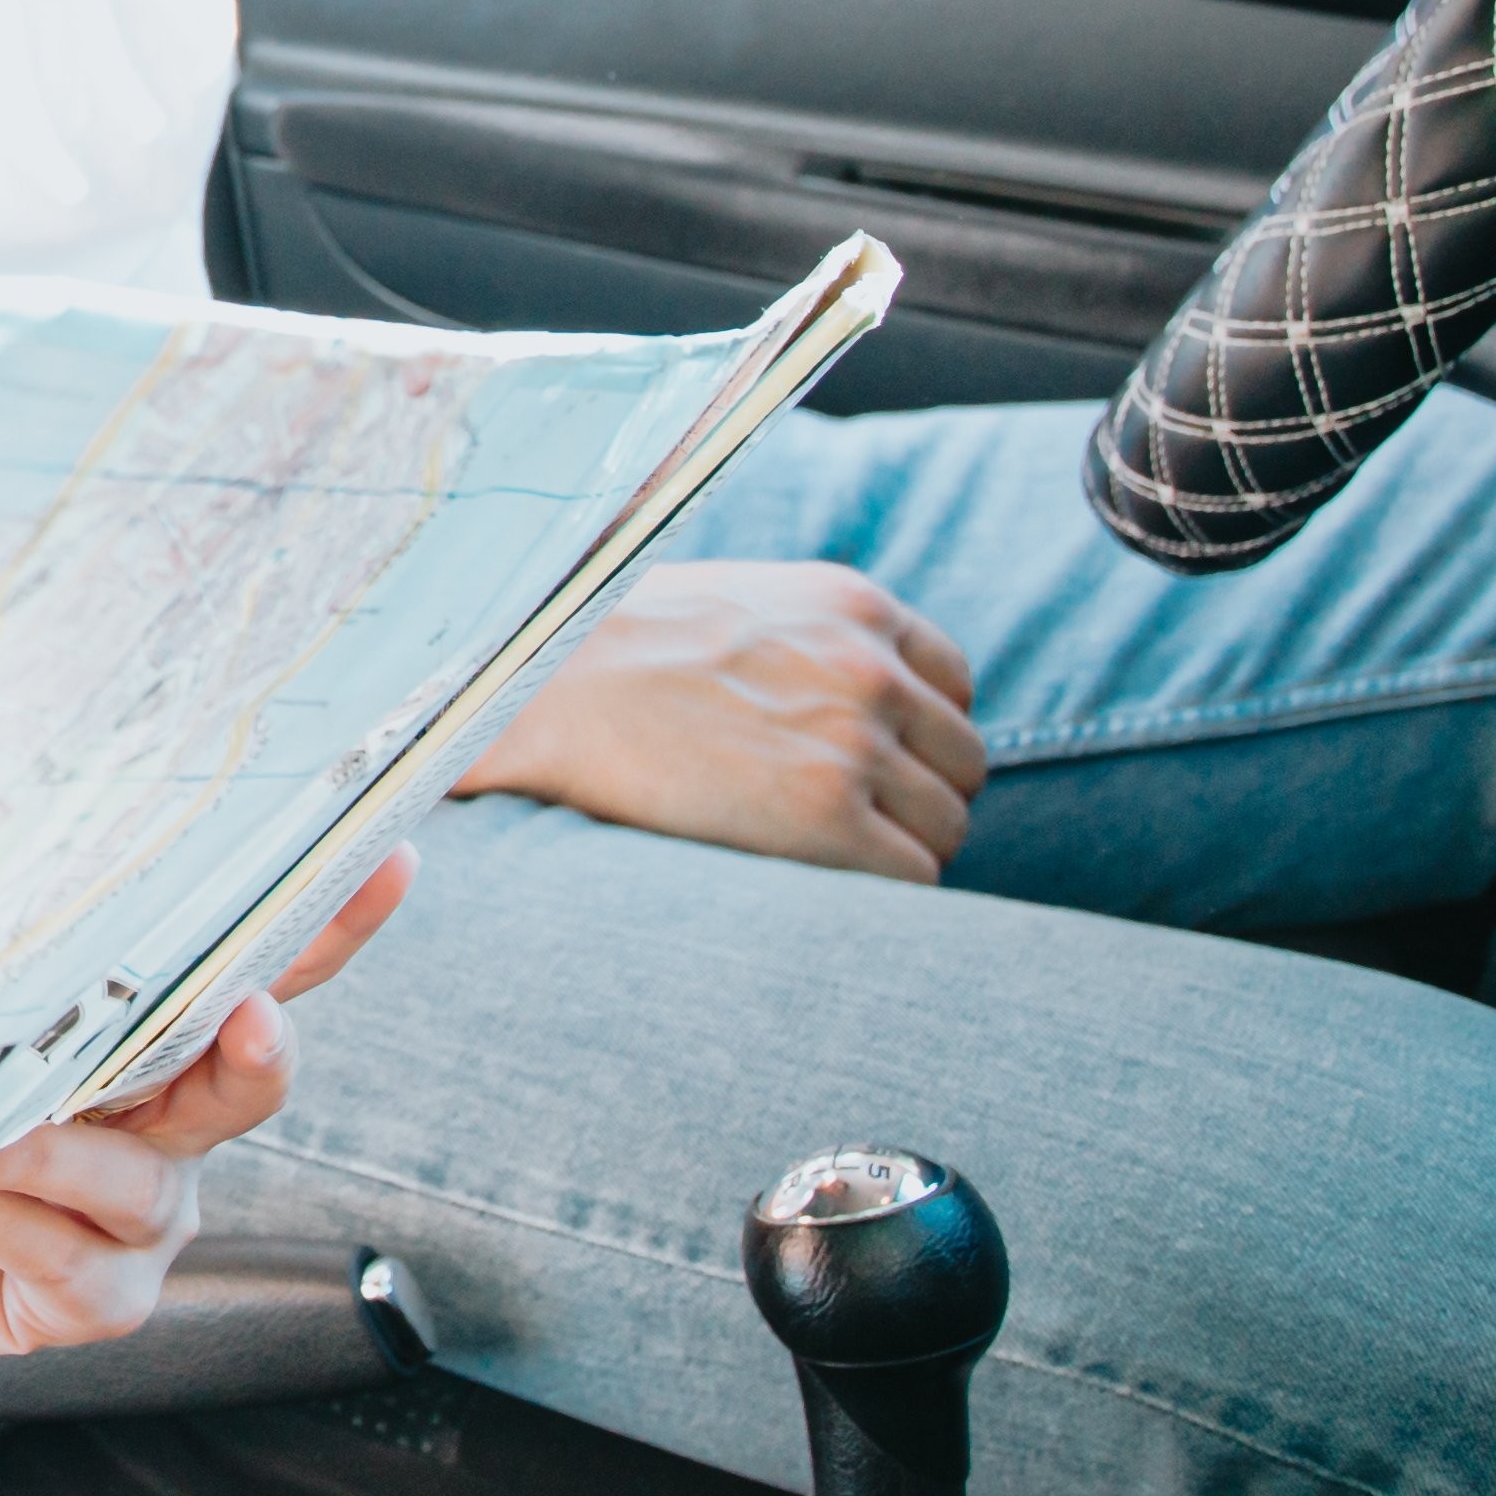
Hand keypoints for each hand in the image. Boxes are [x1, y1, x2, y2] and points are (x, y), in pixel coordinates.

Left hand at [0, 852, 408, 1355]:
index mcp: (151, 1046)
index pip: (254, 972)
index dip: (327, 924)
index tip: (387, 860)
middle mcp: (169, 1136)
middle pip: (247, 1085)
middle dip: (259, 1051)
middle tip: (248, 1021)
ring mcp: (142, 1228)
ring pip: (142, 1185)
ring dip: (54, 1153)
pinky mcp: (95, 1304)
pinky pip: (72, 1264)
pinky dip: (3, 1221)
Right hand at [460, 561, 982, 879]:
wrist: (533, 689)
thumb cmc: (603, 651)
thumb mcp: (730, 601)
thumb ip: (804, 636)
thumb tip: (827, 690)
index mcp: (851, 605)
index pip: (953, 683)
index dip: (918, 734)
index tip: (876, 766)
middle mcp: (870, 667)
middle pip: (961, 761)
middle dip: (919, 798)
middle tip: (852, 828)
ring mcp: (854, 742)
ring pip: (946, 825)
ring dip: (901, 851)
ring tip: (823, 863)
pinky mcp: (826, 817)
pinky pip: (913, 878)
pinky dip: (879, 893)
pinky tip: (814, 886)